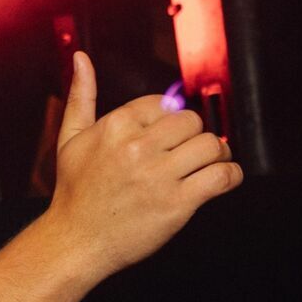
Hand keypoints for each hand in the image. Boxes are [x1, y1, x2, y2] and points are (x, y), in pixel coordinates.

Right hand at [41, 52, 241, 278]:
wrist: (76, 242)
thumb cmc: (74, 193)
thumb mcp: (70, 138)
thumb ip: (80, 96)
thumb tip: (81, 59)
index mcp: (116, 126)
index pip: (165, 103)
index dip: (171, 119)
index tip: (168, 136)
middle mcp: (138, 147)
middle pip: (192, 122)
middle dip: (195, 136)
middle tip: (192, 150)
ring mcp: (159, 176)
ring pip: (211, 145)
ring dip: (217, 155)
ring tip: (210, 163)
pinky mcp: (177, 203)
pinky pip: (221, 177)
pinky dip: (231, 176)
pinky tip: (224, 179)